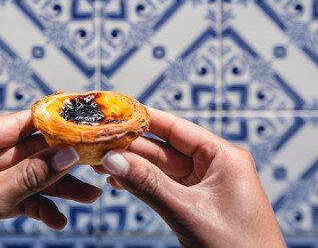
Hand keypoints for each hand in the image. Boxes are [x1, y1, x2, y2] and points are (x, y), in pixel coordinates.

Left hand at [0, 110, 101, 247]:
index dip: (48, 125)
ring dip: (55, 189)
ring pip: (26, 178)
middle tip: (89, 165)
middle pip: (26, 154)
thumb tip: (66, 155)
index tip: (77, 125)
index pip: (14, 125)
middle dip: (58, 164)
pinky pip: (17, 200)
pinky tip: (57, 219)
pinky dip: (37, 208)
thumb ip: (31, 175)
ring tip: (87, 196)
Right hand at [96, 107, 285, 247]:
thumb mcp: (189, 213)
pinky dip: (142, 184)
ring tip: (102, 163)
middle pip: (164, 148)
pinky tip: (120, 181)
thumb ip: (149, 184)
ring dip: (133, 167)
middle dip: (131, 148)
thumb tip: (115, 160)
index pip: (177, 128)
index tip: (118, 113)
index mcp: (224, 157)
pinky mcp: (197, 204)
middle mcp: (215, 167)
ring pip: (161, 169)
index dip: (146, 119)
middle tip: (101, 143)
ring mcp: (205, 187)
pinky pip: (164, 187)